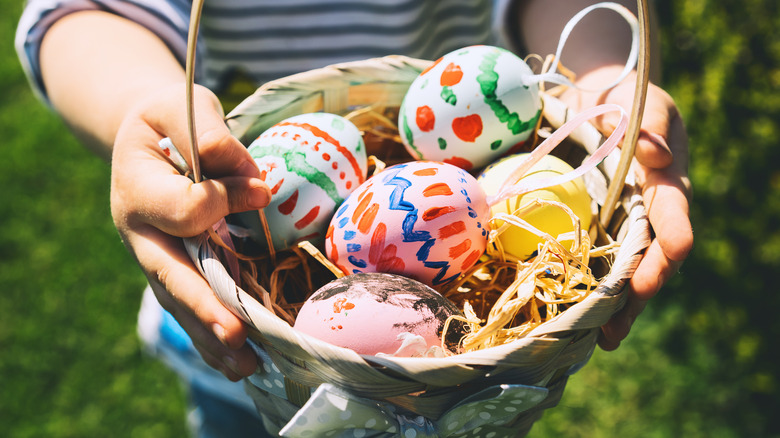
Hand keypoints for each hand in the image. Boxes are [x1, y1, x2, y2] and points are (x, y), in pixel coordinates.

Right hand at [110, 83, 270, 378]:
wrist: (147, 138)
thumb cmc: (168, 119)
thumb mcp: (180, 106)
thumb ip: (206, 131)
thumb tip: (249, 177)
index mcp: (136, 187)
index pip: (185, 208)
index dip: (225, 200)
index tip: (258, 189)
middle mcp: (140, 232)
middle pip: (170, 275)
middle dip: (205, 306)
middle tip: (237, 333)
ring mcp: (155, 257)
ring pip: (180, 303)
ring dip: (212, 336)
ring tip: (246, 367)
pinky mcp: (174, 270)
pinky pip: (191, 308)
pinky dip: (213, 337)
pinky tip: (241, 364)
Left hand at [560, 66, 693, 349]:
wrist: (602, 100)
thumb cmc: (628, 99)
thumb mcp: (642, 103)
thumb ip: (649, 126)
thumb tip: (655, 157)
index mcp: (667, 185)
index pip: (673, 225)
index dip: (663, 257)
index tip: (646, 283)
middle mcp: (649, 212)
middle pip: (650, 263)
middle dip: (635, 299)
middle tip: (613, 331)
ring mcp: (625, 221)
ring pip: (624, 270)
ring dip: (612, 306)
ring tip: (596, 339)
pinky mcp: (599, 223)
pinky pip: (596, 258)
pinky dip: (586, 285)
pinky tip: (568, 312)